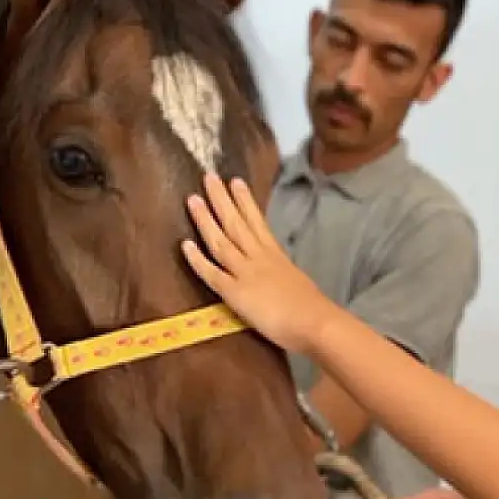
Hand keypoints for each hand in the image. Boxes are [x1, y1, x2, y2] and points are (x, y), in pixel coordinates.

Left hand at [181, 173, 337, 353]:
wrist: (314, 322)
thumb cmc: (312, 308)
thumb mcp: (297, 281)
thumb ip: (283, 274)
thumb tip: (280, 275)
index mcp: (275, 255)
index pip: (257, 221)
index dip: (245, 201)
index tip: (235, 181)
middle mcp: (259, 257)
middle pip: (236, 223)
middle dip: (221, 199)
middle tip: (209, 176)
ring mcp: (245, 273)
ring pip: (221, 241)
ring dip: (206, 219)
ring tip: (193, 198)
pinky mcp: (235, 292)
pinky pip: (211, 273)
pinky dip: (197, 259)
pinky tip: (185, 244)